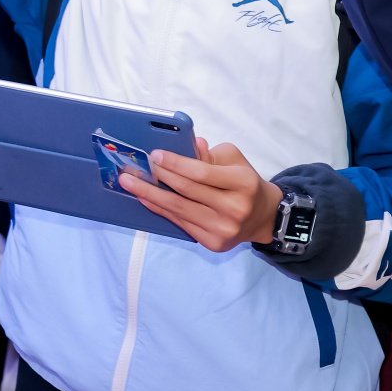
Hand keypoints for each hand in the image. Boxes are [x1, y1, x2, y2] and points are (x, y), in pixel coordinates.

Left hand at [120, 138, 283, 251]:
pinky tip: (144, 199)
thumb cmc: (243, 182)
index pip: (201, 173)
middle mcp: (235, 208)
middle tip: (135, 166)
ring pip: (179, 209)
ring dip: (149, 195)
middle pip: (186, 191)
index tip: (154, 155)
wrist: (262, 217)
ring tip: (129, 183)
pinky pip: (180, 223)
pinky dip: (159, 209)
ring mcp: (224, 229)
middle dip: (157, 177)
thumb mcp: (233, 160)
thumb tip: (183, 147)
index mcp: (243, 182)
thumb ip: (208, 154)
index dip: (175, 164)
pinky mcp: (213, 243)